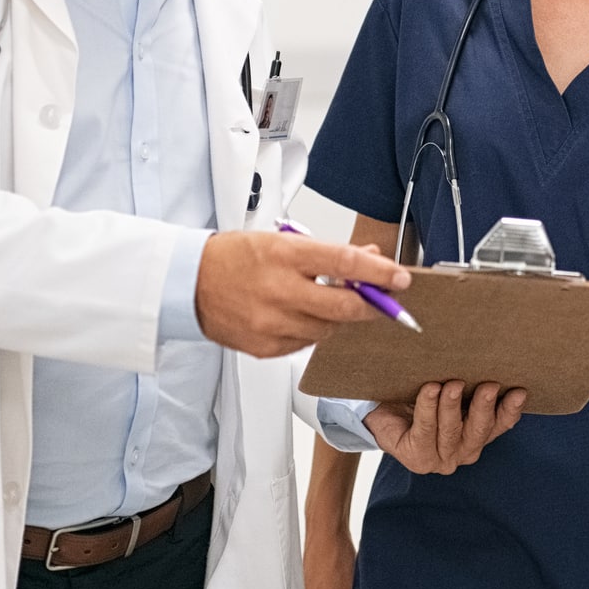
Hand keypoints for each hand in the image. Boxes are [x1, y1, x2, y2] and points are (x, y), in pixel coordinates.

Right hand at [194, 232, 409, 358]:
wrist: (187, 284)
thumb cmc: (234, 257)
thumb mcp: (282, 241)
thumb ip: (329, 253)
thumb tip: (370, 258)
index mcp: (285, 256)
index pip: (345, 263)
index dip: (380, 273)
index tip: (401, 279)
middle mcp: (280, 291)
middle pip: (345, 307)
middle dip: (373, 306)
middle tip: (386, 302)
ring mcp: (272, 323)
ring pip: (329, 329)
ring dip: (339, 318)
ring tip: (326, 301)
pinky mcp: (265, 347)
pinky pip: (305, 344)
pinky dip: (312, 331)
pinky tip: (299, 316)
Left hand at [366, 381, 526, 474]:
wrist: (384, 409)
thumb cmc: (422, 397)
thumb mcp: (452, 390)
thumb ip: (471, 385)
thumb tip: (490, 357)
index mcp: (477, 436)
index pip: (500, 425)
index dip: (510, 410)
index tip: (518, 391)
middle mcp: (462, 452)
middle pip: (478, 431)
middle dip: (484, 408)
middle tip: (488, 385)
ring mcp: (439, 458)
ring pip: (451, 431)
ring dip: (452, 406)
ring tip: (453, 384)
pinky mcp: (415, 457)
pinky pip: (424, 430)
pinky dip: (428, 407)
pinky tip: (430, 390)